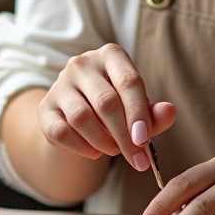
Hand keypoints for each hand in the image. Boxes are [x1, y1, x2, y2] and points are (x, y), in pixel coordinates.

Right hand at [38, 42, 176, 171]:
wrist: (79, 118)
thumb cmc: (117, 109)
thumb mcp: (139, 109)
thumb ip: (155, 114)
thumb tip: (169, 112)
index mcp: (111, 55)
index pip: (129, 82)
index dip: (139, 114)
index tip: (145, 141)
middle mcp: (82, 64)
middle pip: (106, 102)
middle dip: (124, 136)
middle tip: (136, 159)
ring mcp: (60, 84)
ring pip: (82, 118)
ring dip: (102, 142)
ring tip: (114, 149)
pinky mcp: (45, 108)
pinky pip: (61, 132)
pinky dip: (81, 148)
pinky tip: (94, 151)